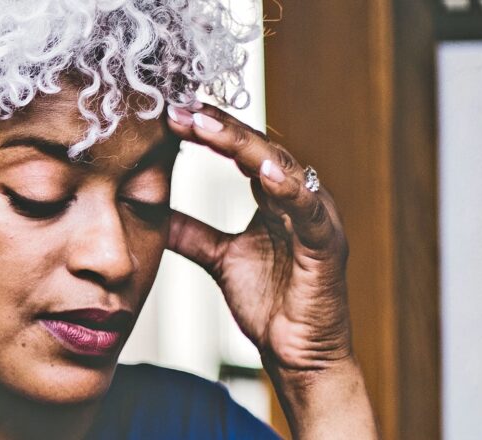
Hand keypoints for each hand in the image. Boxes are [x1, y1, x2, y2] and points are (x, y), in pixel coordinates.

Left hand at [166, 104, 351, 371]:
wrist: (298, 355)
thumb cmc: (270, 305)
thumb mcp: (220, 259)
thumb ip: (192, 233)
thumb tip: (154, 213)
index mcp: (274, 198)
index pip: (240, 152)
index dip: (208, 132)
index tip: (170, 115)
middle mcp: (298, 198)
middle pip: (258, 149)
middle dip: (218, 127)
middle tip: (181, 108)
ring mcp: (316, 217)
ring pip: (281, 168)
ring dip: (243, 145)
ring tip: (207, 124)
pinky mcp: (327, 244)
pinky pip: (308, 210)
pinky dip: (288, 188)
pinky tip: (262, 171)